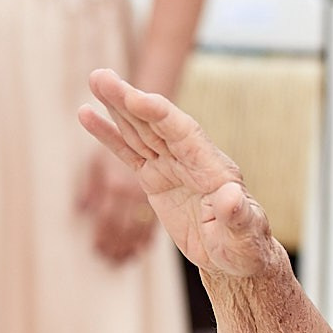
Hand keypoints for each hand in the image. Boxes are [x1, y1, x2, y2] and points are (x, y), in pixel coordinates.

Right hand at [78, 68, 279, 277]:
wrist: (235, 255)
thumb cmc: (245, 246)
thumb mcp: (245, 235)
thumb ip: (238, 216)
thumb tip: (232, 198)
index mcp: (212, 168)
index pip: (183, 134)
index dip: (160, 115)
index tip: (136, 97)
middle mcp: (191, 159)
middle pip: (156, 124)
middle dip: (130, 100)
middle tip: (101, 77)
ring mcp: (171, 167)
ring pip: (140, 131)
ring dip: (117, 106)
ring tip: (95, 80)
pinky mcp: (155, 179)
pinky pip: (129, 153)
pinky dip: (109, 134)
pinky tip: (87, 114)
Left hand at [78, 149, 157, 264]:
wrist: (149, 127)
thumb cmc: (116, 143)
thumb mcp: (97, 160)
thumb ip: (88, 186)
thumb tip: (82, 209)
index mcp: (115, 185)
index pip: (106, 219)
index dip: (101, 236)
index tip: (96, 249)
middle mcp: (133, 194)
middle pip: (123, 229)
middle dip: (114, 246)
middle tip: (107, 260)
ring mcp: (149, 196)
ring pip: (139, 230)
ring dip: (128, 247)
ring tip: (120, 260)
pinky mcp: (166, 196)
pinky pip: (155, 224)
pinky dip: (146, 240)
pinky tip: (139, 251)